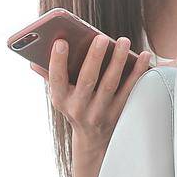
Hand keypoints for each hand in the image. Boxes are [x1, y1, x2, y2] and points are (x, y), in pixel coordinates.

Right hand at [42, 34, 153, 168]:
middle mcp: (79, 108)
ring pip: (110, 84)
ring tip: (123, 41)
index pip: (56, 79)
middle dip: (94, 58)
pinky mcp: (118, 112)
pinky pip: (129, 90)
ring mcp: (100, 112)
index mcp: (61, 100)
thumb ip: (50, 75)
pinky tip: (144, 55)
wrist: (92, 140)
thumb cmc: (74, 106)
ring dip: (118, 61)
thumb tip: (33, 59)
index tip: (61, 41)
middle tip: (101, 37)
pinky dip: (137, 72)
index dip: (57, 61)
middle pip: (87, 80)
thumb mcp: (60, 95)